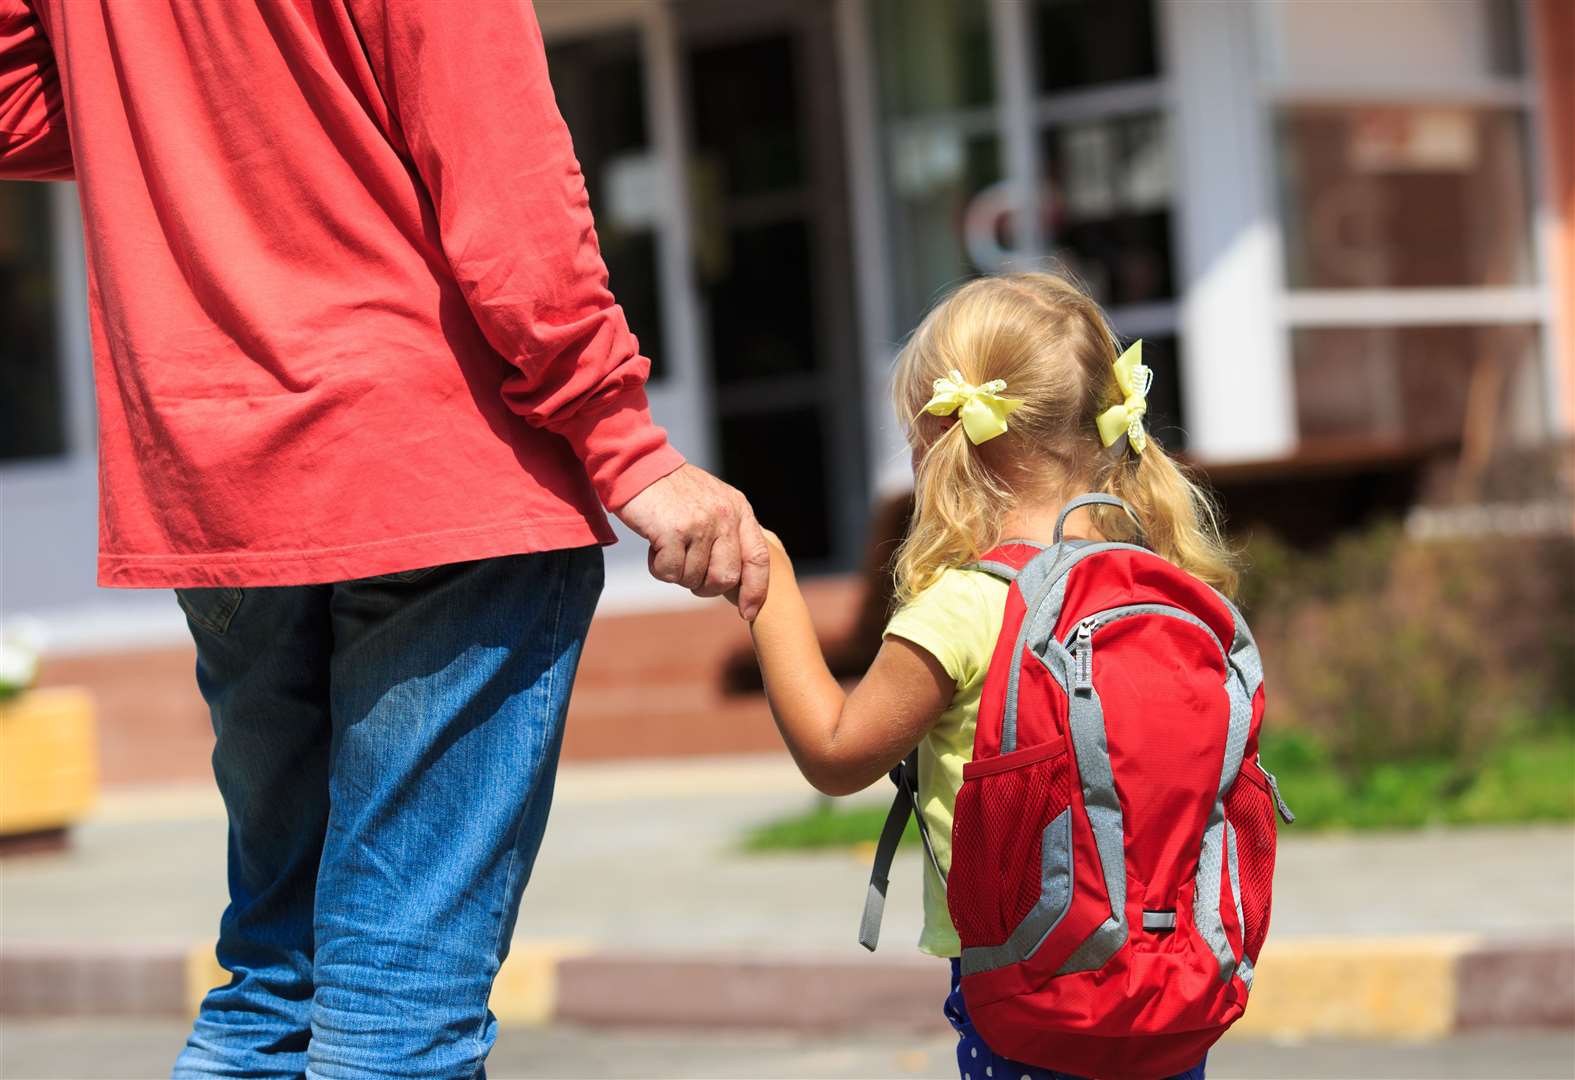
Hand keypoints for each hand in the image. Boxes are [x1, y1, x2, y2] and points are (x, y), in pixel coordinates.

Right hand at [614, 464, 769, 619]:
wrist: (639, 467)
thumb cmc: (674, 493)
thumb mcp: (714, 503)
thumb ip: (729, 533)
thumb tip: (738, 578)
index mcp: (739, 510)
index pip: (759, 559)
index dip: (756, 590)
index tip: (747, 612)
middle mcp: (725, 516)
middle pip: (726, 578)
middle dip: (705, 586)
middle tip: (687, 571)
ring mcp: (700, 523)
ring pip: (693, 578)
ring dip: (676, 572)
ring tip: (667, 547)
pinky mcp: (673, 531)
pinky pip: (669, 572)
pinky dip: (658, 567)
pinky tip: (655, 544)